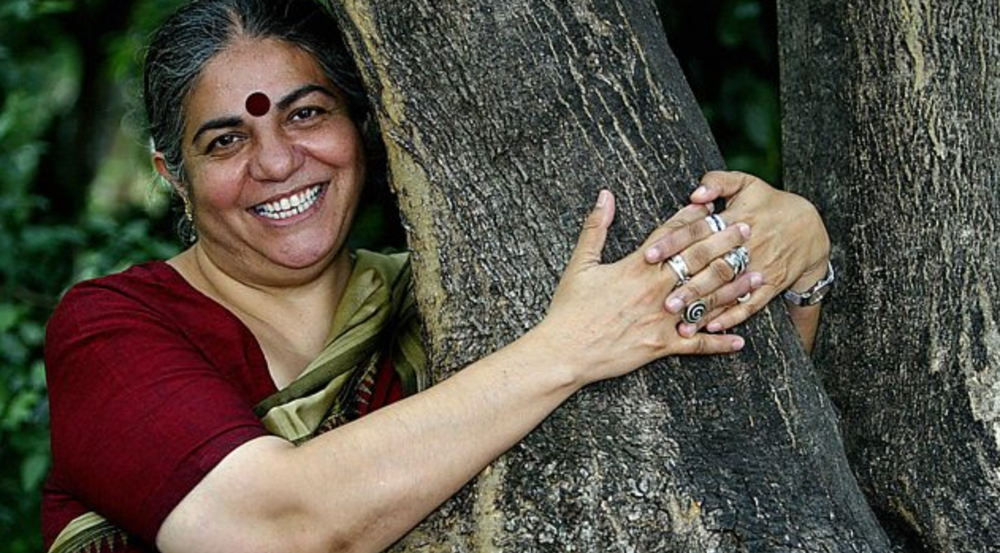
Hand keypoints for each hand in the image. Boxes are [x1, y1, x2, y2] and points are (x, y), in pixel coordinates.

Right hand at [534, 190, 750, 385]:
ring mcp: (661, 318)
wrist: (564, 351)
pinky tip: (740, 339)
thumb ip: (596, 228)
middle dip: (724, 242)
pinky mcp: (661, 345)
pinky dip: (719, 342)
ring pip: (706, 299)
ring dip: (734, 286)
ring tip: (757, 274)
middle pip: (697, 261)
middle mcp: (654, 290)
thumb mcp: (579, 264)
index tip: (713, 205)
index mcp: (635, 267)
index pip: (671, 236)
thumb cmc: (569, 309)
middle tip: (747, 229)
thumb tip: (605, 196)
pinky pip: (697, 344)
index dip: (693, 218)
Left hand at [645, 171, 830, 336]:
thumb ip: (718, 181)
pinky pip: (750, 304)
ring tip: (681, 323)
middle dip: (687, 284)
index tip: (649, 255)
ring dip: (704, 308)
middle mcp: (746, 245)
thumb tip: (695, 193)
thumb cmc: (770, 203)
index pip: (698, 231)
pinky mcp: (770, 285)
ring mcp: (759, 267)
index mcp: (735, 219)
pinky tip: (711, 327)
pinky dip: (732, 317)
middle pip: (711, 266)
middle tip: (662, 300)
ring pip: (728, 291)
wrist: (811, 229)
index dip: (673, 242)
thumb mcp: (746, 183)